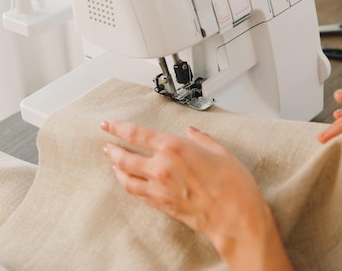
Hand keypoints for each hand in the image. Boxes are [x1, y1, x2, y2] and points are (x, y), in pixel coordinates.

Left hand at [100, 120, 292, 270]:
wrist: (235, 216)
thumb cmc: (232, 185)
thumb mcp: (220, 151)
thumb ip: (202, 139)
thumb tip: (192, 133)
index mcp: (174, 148)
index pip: (136, 134)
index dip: (117, 128)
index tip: (107, 124)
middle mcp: (161, 168)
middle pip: (124, 158)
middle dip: (112, 150)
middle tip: (106, 144)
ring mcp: (159, 189)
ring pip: (126, 179)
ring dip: (116, 169)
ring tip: (113, 163)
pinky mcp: (162, 205)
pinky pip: (137, 194)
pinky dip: (129, 185)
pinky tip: (129, 182)